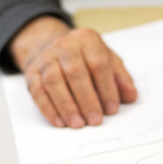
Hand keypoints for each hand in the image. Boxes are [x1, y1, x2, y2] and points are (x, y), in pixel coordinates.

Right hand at [9, 16, 136, 127]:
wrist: (50, 46)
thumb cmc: (83, 57)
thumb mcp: (106, 59)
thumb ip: (120, 77)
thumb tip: (130, 95)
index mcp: (87, 40)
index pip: (98, 63)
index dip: (106, 88)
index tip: (111, 108)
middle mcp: (65, 45)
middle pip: (75, 72)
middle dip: (86, 99)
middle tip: (95, 120)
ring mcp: (46, 58)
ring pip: (53, 81)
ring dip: (67, 106)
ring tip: (78, 124)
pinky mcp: (32, 73)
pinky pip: (38, 91)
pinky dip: (49, 109)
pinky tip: (60, 121)